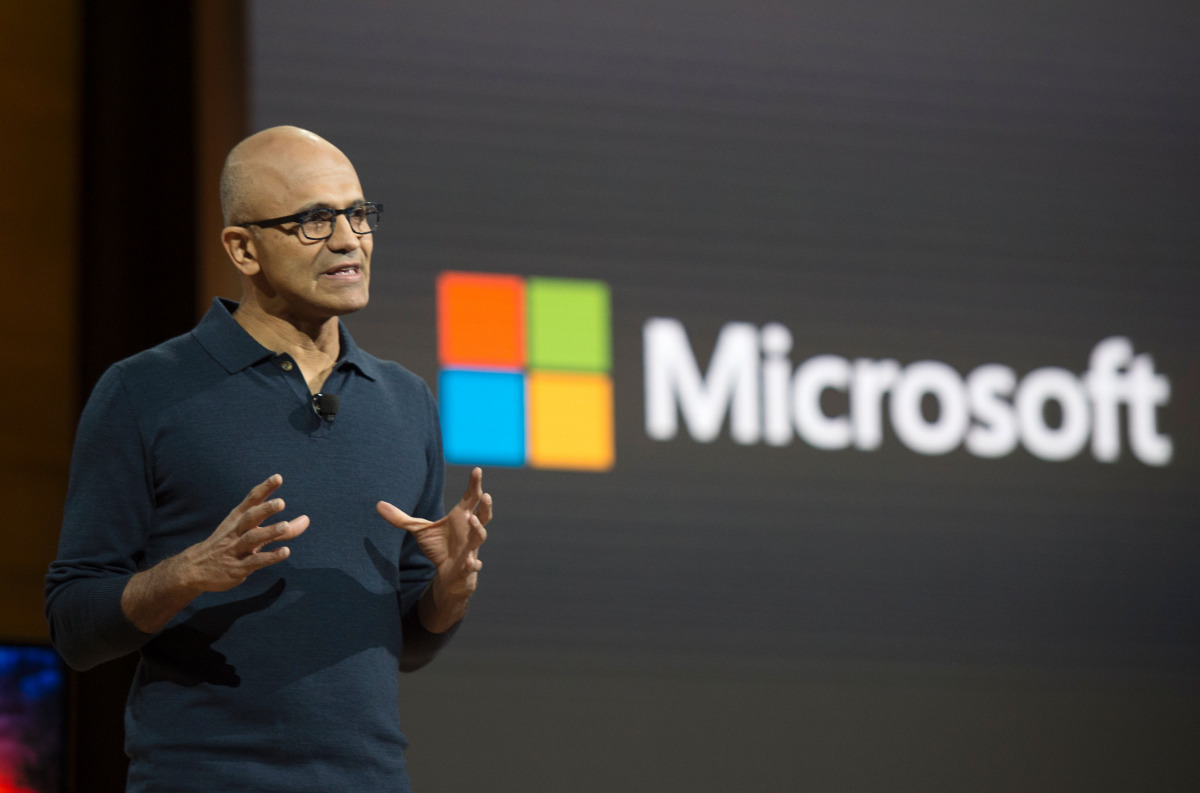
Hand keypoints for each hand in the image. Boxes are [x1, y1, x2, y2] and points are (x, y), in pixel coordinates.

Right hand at [122, 475, 308, 633]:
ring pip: (252, 539)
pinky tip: (284, 552)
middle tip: (281, 502)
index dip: (264, 489)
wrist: (195, 569)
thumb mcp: (252, 534)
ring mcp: (235, 550)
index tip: (278, 478)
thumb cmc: (230, 546)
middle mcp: (236, 532)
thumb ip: (281, 530)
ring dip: (269, 532)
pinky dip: (270, 557)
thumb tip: (306, 520)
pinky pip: (254, 561)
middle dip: (265, 509)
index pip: (251, 501)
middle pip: (250, 518)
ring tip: (286, 526)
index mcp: (238, 519)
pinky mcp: (237, 568)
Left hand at [376, 467, 492, 627]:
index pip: (470, 497)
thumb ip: (400, 518)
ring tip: (473, 519)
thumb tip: (378, 504)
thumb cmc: (438, 547)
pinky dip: (473, 563)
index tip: (476, 470)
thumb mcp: (418, 530)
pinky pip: (473, 564)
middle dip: (485, 505)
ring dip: (479, 529)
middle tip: (485, 494)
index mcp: (461, 517)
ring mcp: (471, 547)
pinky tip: (469, 562)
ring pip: (480, 536)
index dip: (475, 484)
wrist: (447, 573)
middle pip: (483, 514)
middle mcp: (470, 529)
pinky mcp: (468, 566)